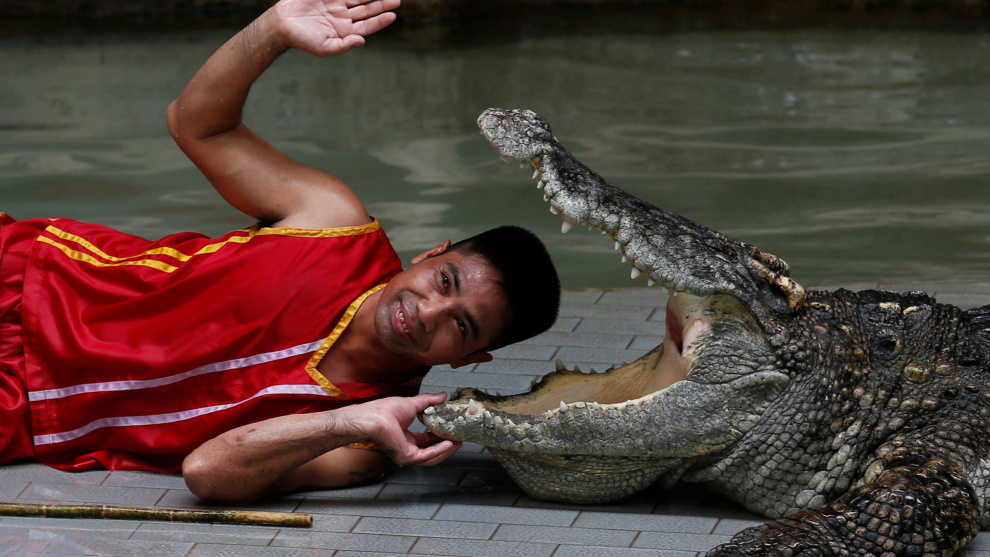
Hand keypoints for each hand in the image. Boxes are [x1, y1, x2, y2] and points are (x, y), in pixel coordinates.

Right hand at [272, 0, 400, 55]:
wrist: (282, 23)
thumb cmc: (303, 39)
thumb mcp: (324, 48)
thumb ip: (344, 45)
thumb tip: (362, 41)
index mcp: (345, 32)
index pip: (368, 26)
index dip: (381, 21)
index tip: (393, 15)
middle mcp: (343, 17)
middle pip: (367, 10)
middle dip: (382, 4)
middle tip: (397, 0)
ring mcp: (336, 5)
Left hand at [341, 393, 461, 466]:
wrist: (375, 416)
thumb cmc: (386, 410)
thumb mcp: (413, 404)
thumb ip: (429, 401)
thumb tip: (443, 396)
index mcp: (406, 437)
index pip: (427, 440)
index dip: (441, 436)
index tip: (452, 430)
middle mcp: (407, 447)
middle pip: (431, 450)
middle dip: (446, 445)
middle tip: (459, 439)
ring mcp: (407, 454)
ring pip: (432, 457)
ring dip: (446, 450)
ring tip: (458, 442)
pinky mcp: (408, 457)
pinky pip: (428, 456)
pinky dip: (440, 450)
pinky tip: (450, 443)